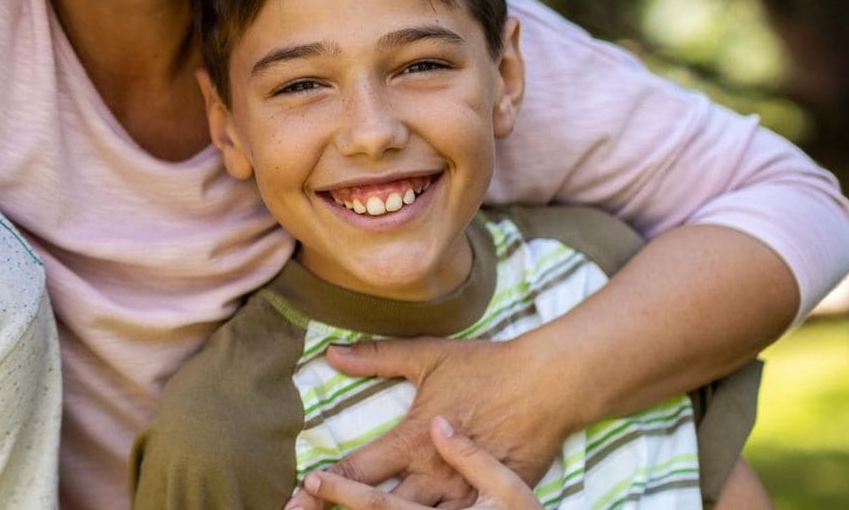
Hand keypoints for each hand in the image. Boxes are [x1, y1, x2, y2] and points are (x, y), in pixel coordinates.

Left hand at [285, 337, 567, 509]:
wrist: (549, 386)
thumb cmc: (486, 368)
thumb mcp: (427, 356)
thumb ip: (376, 357)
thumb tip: (330, 354)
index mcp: (412, 440)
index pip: (356, 469)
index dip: (324, 483)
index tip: (299, 489)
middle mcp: (432, 476)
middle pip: (376, 507)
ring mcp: (460, 496)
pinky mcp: (488, 505)